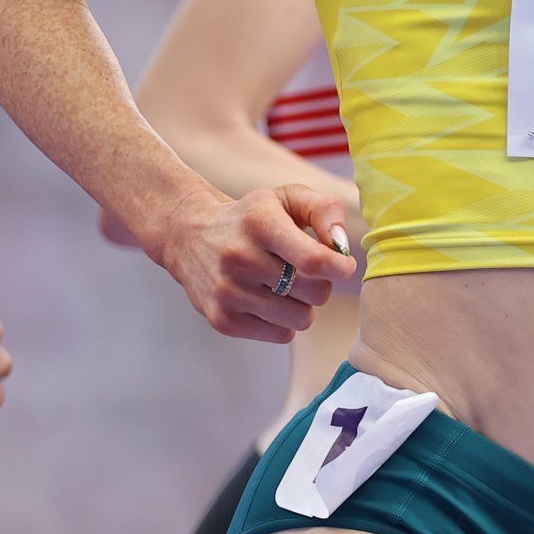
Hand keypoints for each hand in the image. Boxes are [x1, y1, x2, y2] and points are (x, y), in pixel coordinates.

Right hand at [151, 184, 356, 342]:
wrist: (190, 236)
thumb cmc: (251, 218)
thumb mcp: (286, 198)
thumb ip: (324, 210)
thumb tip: (341, 245)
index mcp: (260, 222)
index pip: (313, 260)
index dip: (340, 267)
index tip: (344, 265)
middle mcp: (239, 257)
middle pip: (314, 293)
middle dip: (321, 284)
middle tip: (306, 273)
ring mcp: (228, 292)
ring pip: (301, 319)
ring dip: (303, 305)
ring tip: (286, 287)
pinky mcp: (223, 320)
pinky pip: (281, 335)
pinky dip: (284, 322)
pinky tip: (269, 301)